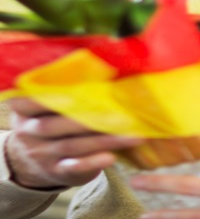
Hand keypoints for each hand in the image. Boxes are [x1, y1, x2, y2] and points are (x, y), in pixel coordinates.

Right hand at [4, 97, 141, 189]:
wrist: (28, 165)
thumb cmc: (49, 122)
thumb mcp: (45, 108)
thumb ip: (65, 92)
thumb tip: (108, 69)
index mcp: (24, 110)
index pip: (32, 101)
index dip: (52, 96)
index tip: (79, 90)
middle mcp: (29, 132)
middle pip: (56, 124)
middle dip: (90, 119)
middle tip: (124, 114)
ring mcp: (41, 154)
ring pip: (72, 146)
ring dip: (104, 141)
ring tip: (133, 136)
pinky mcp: (55, 171)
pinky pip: (73, 167)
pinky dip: (92, 163)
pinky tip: (111, 158)